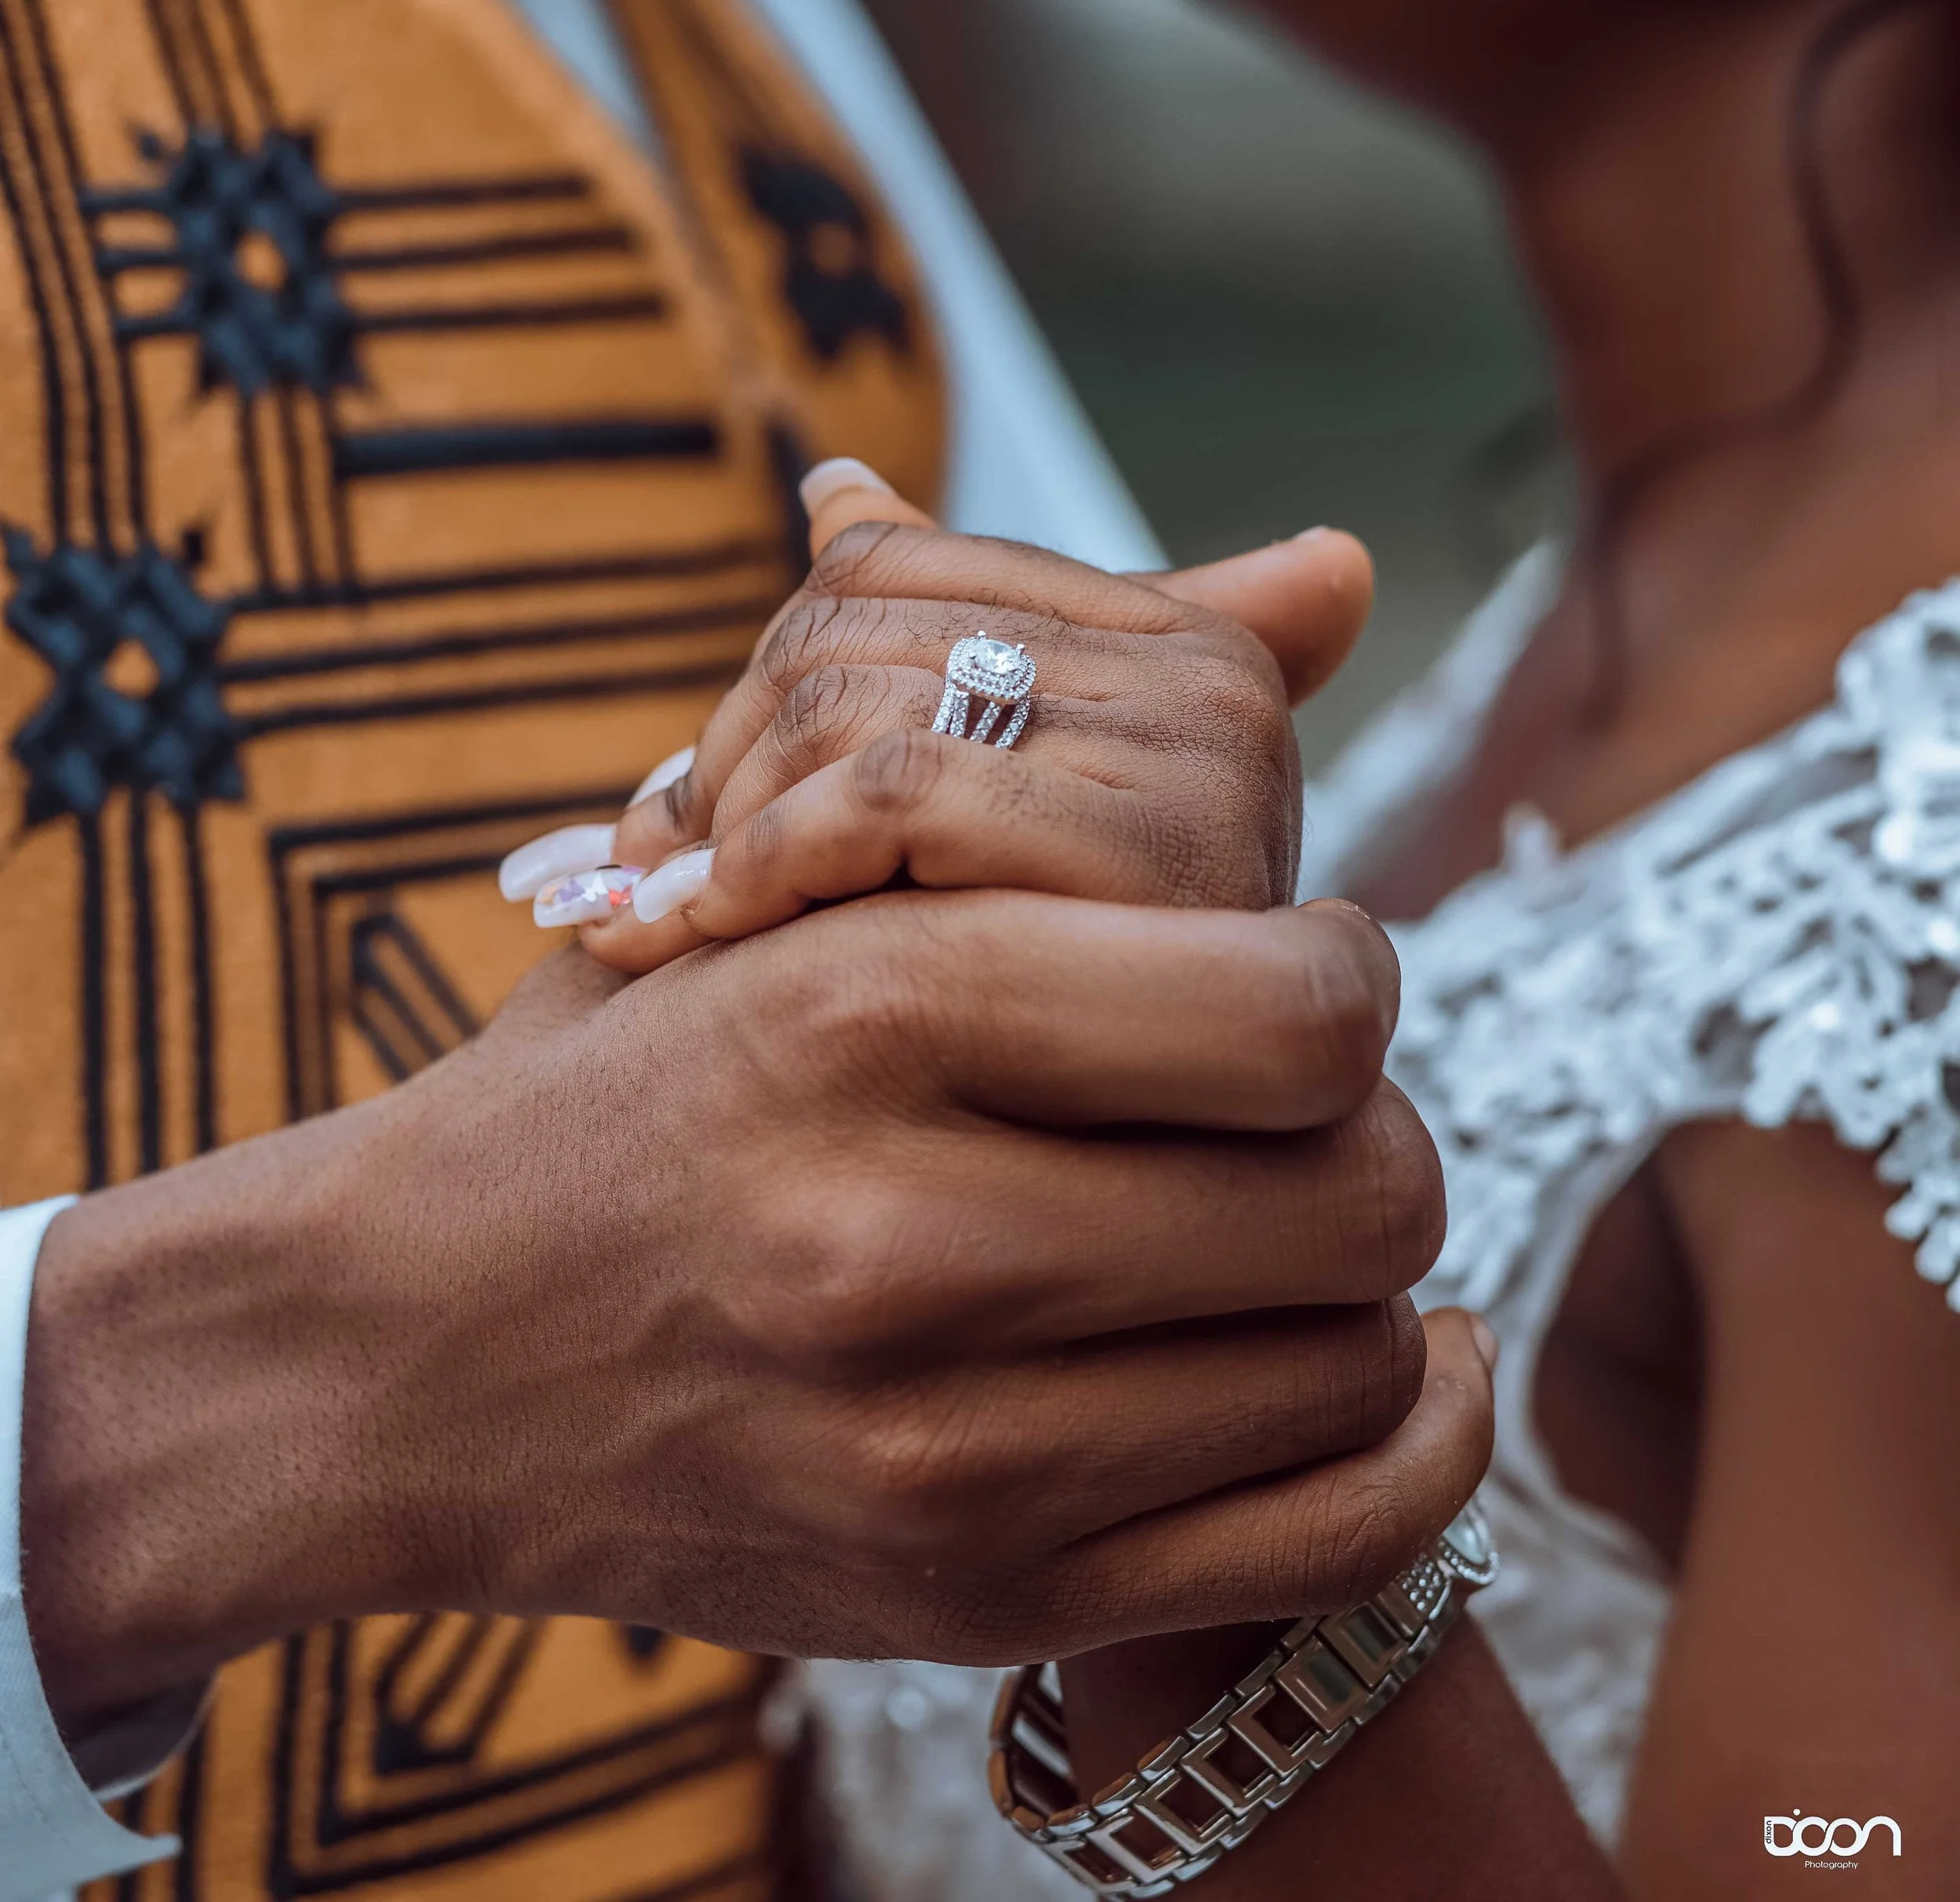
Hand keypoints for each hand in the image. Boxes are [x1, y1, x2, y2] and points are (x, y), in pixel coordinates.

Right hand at [24, 856, 1471, 1727]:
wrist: (393, 1359)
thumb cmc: (619, 1073)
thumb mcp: (778, 869)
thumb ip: (1056, 712)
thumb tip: (1342, 557)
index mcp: (864, 1007)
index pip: (1299, 1000)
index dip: (1337, 965)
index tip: (1281, 959)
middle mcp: (903, 1241)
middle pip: (1363, 1182)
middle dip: (1365, 1117)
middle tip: (1289, 1101)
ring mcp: (941, 1453)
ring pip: (1358, 1351)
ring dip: (1362, 1271)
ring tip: (1273, 1216)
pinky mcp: (975, 1601)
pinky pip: (1333, 1542)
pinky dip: (1407, 1450)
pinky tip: (1368, 1363)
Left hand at [500, 460, 1375, 975]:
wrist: (1065, 1206)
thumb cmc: (982, 1012)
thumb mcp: (940, 825)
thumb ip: (925, 654)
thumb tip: (831, 483)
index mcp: (1175, 649)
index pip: (887, 565)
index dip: (755, 678)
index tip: (687, 804)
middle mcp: (1215, 691)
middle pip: (855, 631)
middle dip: (726, 761)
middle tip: (645, 879)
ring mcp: (1204, 775)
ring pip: (857, 705)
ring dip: (729, 825)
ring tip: (658, 918)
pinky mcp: (1161, 872)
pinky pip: (898, 790)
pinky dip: (772, 857)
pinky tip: (706, 933)